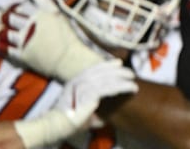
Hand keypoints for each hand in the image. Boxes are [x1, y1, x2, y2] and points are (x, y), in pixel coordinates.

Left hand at [0, 0, 105, 80]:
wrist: (71, 60)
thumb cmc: (69, 37)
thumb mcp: (58, 14)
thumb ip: (43, 0)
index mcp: (43, 14)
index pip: (21, 5)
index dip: (14, 5)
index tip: (13, 7)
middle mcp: (31, 25)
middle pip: (9, 17)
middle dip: (4, 16)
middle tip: (3, 16)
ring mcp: (25, 41)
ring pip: (3, 32)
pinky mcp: (21, 55)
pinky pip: (4, 48)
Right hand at [13, 59, 136, 147]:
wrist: (55, 126)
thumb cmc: (66, 122)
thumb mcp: (80, 109)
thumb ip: (91, 106)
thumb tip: (105, 115)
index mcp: (75, 81)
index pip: (93, 69)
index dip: (107, 65)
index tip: (119, 63)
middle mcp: (79, 80)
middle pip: (103, 71)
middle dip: (119, 71)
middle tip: (130, 73)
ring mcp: (84, 86)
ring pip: (109, 78)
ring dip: (124, 79)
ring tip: (134, 81)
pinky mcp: (90, 94)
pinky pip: (112, 88)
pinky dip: (124, 87)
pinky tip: (132, 88)